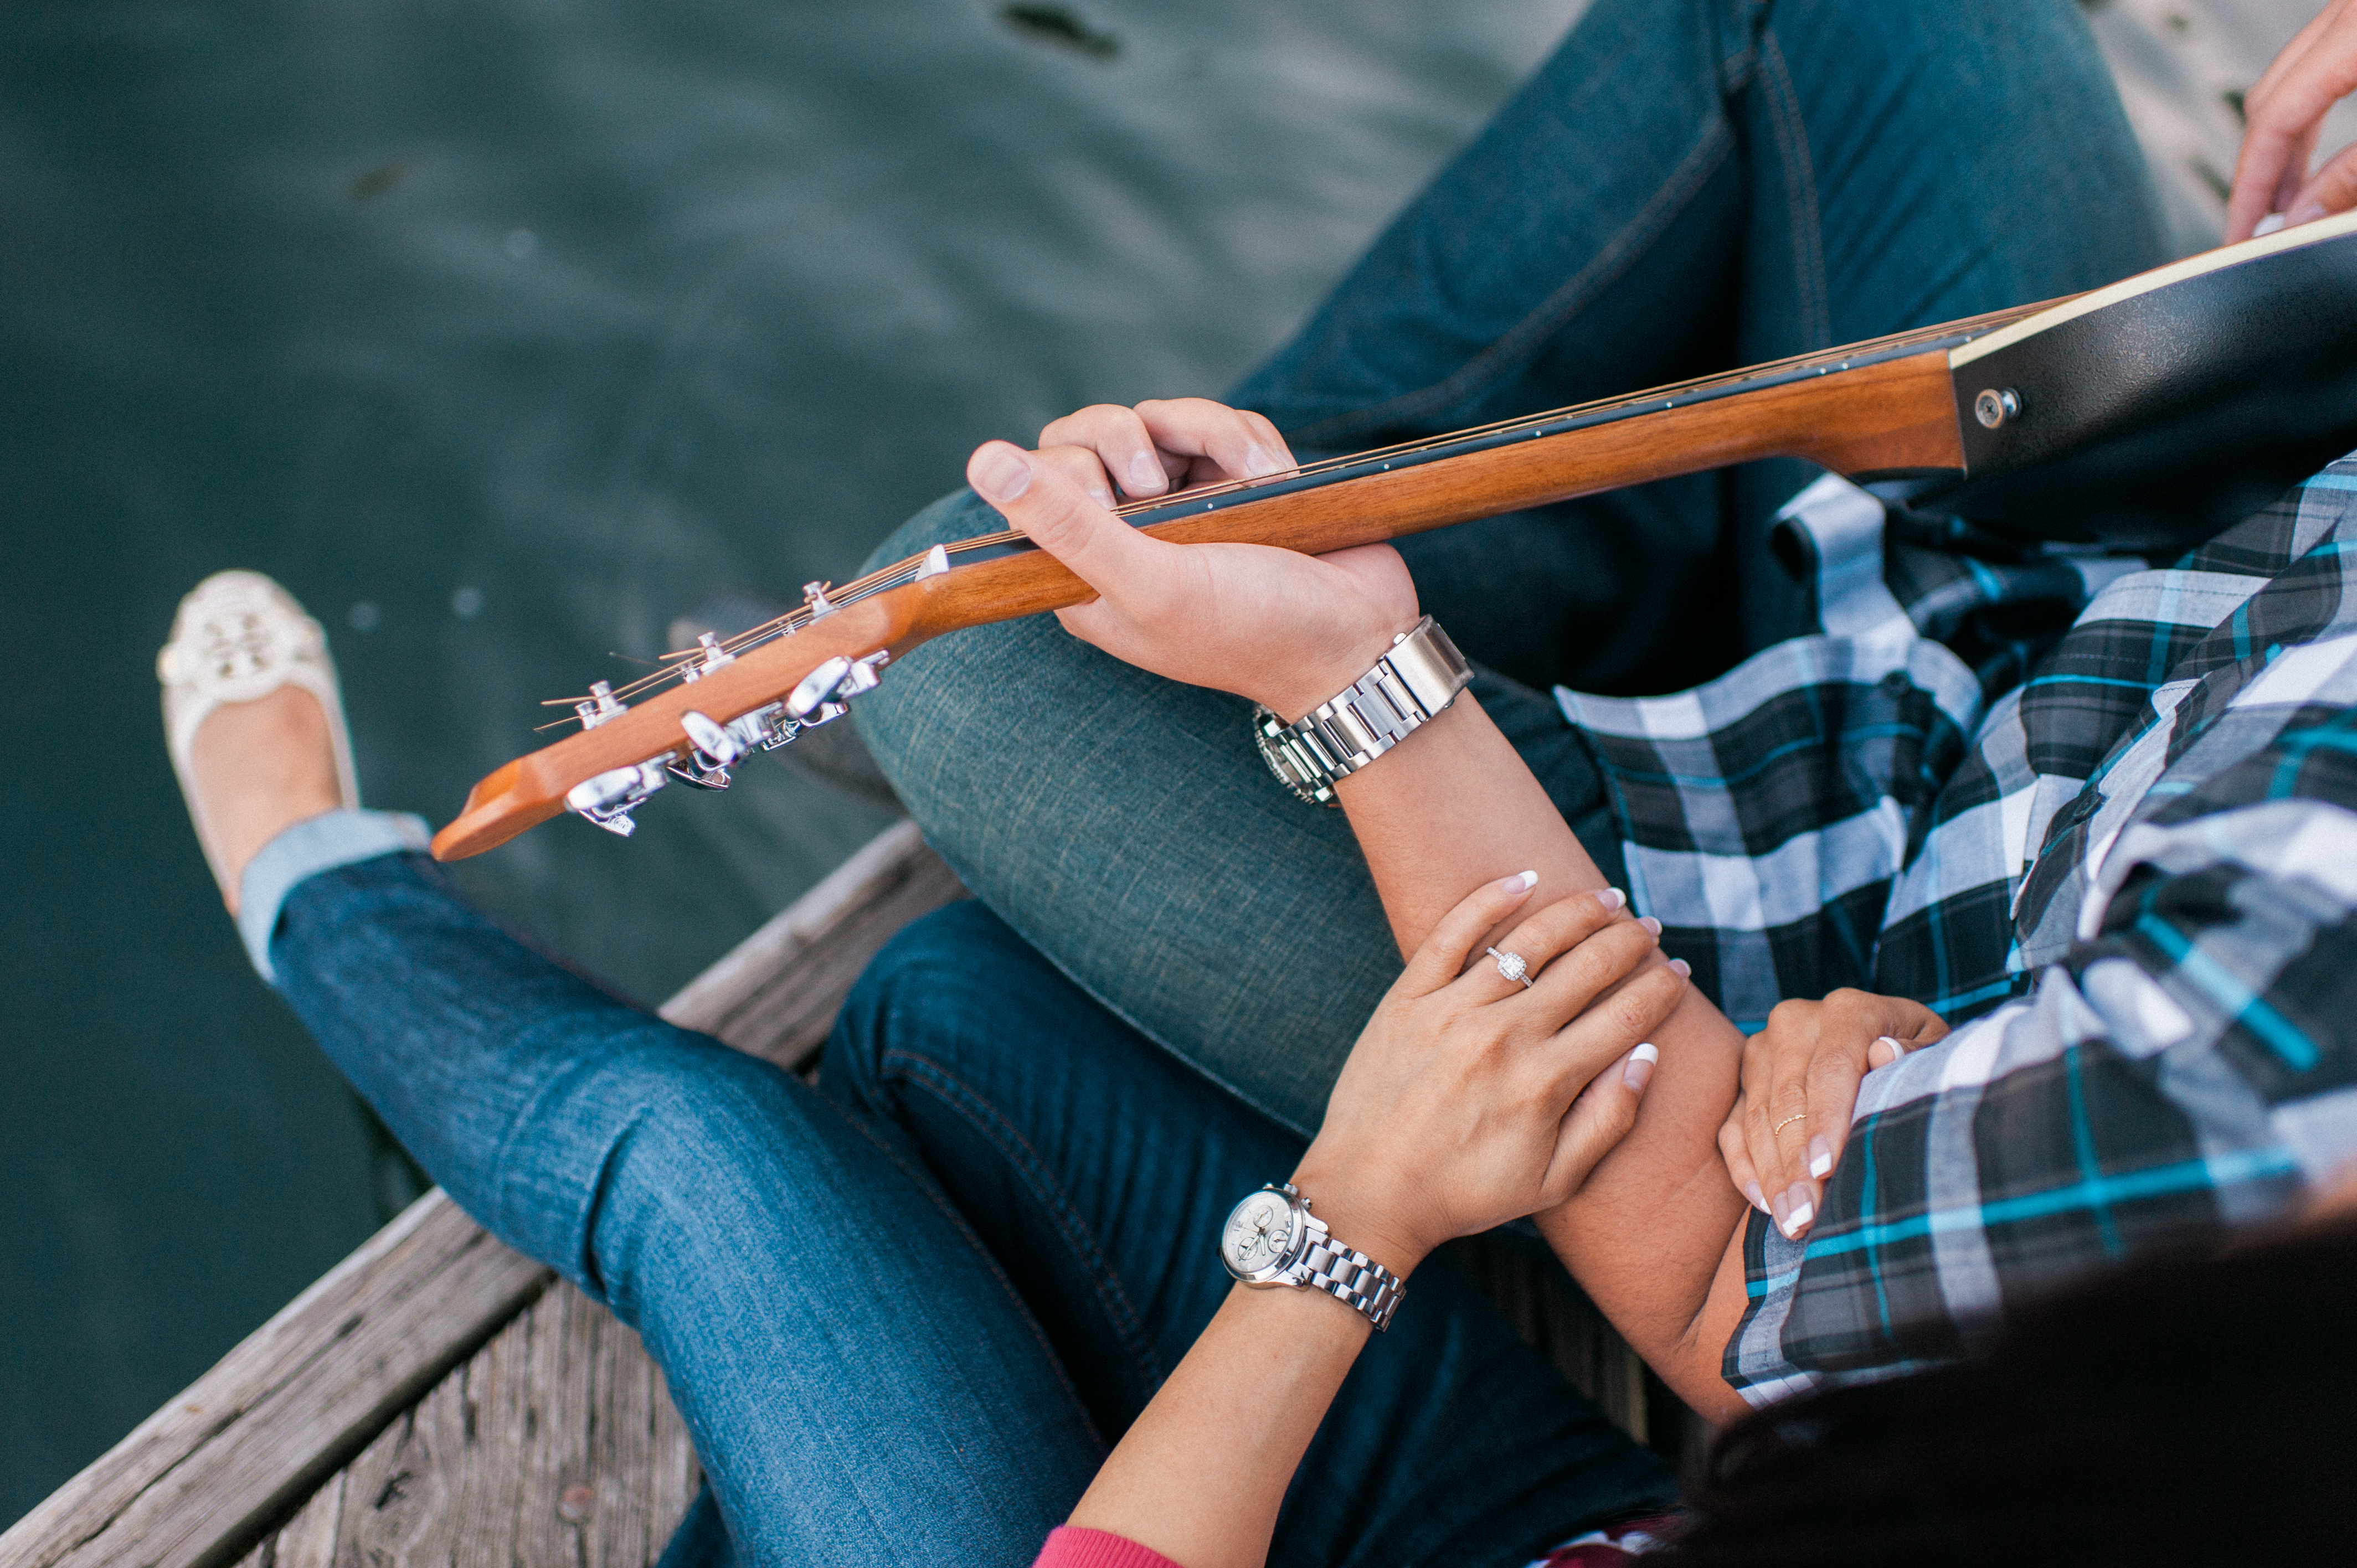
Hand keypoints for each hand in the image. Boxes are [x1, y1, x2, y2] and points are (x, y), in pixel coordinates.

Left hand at [965, 398, 1417, 717]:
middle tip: (1163, 482)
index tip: (1123, 503)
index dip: (1071, 470)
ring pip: (1161, 418)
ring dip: (1209, 434)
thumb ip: (1070, 525)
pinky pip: (1220, 424)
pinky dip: (1249, 440)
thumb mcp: (1152, 582)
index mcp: (1087, 574)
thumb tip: (983, 460)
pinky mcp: (1236, 483)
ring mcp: (1185, 507)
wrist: (1363, 640)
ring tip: (1252, 481)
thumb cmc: (1254, 629)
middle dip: (1129, 438)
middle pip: (1090, 435)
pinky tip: (1275, 477)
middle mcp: (1128, 536)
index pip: (1039, 483)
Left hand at [1291, 874, 1690, 1275]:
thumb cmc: (1464, 1192)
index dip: (1660, 990)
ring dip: (1578, 912)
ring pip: (1530, 942)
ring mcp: (1453, 1011)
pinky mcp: (1408, 997)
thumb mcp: (1552, 1181)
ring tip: (1607, 898)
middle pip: (1587, 968)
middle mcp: (1505, 1036)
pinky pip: (1452, 933)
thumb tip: (1647, 1056)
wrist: (1368, 1189)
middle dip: (1629, 943)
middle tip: (1650, 929)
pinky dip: (1490, 899)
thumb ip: (1608, 1120)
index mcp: (1547, 1081)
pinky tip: (1524, 880)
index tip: (1677, 972)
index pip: (1625, 1018)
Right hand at [1715, 989, 1947, 1239]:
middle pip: (1789, 1100)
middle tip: (1807, 1217)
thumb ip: (1915, 1054)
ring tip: (1792, 1222)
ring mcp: (1763, 1050)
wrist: (1884, 1039)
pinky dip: (1746, 1168)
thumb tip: (1886, 1053)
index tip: (1826, 1168)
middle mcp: (1795, 1022)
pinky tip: (1767, 1204)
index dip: (1827, 1120)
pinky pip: (1733, 1129)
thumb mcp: (1933, 1049)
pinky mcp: (1744, 1079)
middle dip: (1797, 1164)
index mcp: (1846, 1010)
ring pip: (1759, 1119)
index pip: (1831, 1068)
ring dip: (1773, 1176)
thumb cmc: (1918, 1055)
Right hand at [2228, 0, 2356, 239]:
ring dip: (2280, 145)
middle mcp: (2347, 11)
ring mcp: (2353, 13)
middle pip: (2269, 98)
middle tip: (2260, 227)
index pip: (2275, 118)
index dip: (2254, 185)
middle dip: (2259, 170)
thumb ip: (2354, 175)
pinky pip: (2316, 69)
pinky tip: (2310, 154)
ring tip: (2284, 200)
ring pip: (2287, 83)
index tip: (2245, 235)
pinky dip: (2307, 116)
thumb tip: (2299, 219)